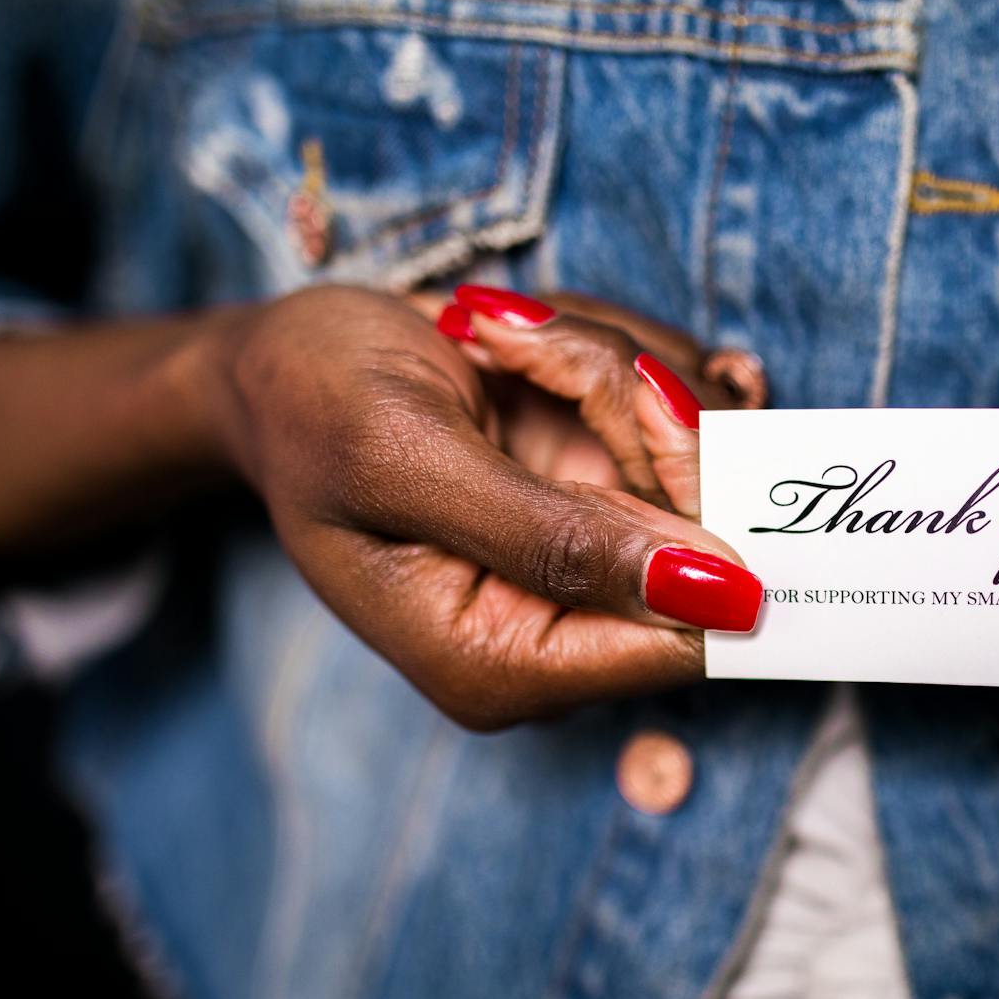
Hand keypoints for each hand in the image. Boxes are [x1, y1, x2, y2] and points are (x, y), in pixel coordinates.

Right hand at [208, 284, 764, 729]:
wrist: (282, 358)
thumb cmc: (313, 406)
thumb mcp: (409, 460)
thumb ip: (554, 539)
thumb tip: (716, 597)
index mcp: (501, 663)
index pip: (681, 632)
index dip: (691, 510)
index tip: (638, 395)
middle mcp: (567, 626)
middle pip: (712, 533)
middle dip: (636, 407)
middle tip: (526, 341)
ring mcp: (601, 554)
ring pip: (709, 455)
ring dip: (617, 363)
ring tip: (502, 334)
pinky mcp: (616, 488)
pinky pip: (692, 413)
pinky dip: (629, 351)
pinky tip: (544, 335)